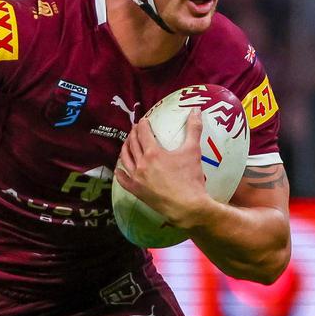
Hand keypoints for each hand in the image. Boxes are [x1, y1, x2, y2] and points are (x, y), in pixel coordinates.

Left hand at [115, 108, 212, 228]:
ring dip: (125, 149)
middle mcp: (141, 164)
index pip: (143, 133)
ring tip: (127, 144)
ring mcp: (136, 178)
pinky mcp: (136, 191)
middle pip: (132, 144)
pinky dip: (120, 172)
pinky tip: (119, 169)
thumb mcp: (193, 151)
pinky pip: (122, 180)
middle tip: (135, 129)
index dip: (142, 125)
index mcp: (153, 153)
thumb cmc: (191, 178)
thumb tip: (196, 109)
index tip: (143, 120)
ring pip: (125, 159)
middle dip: (133, 134)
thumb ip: (194, 128)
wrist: (187, 206)